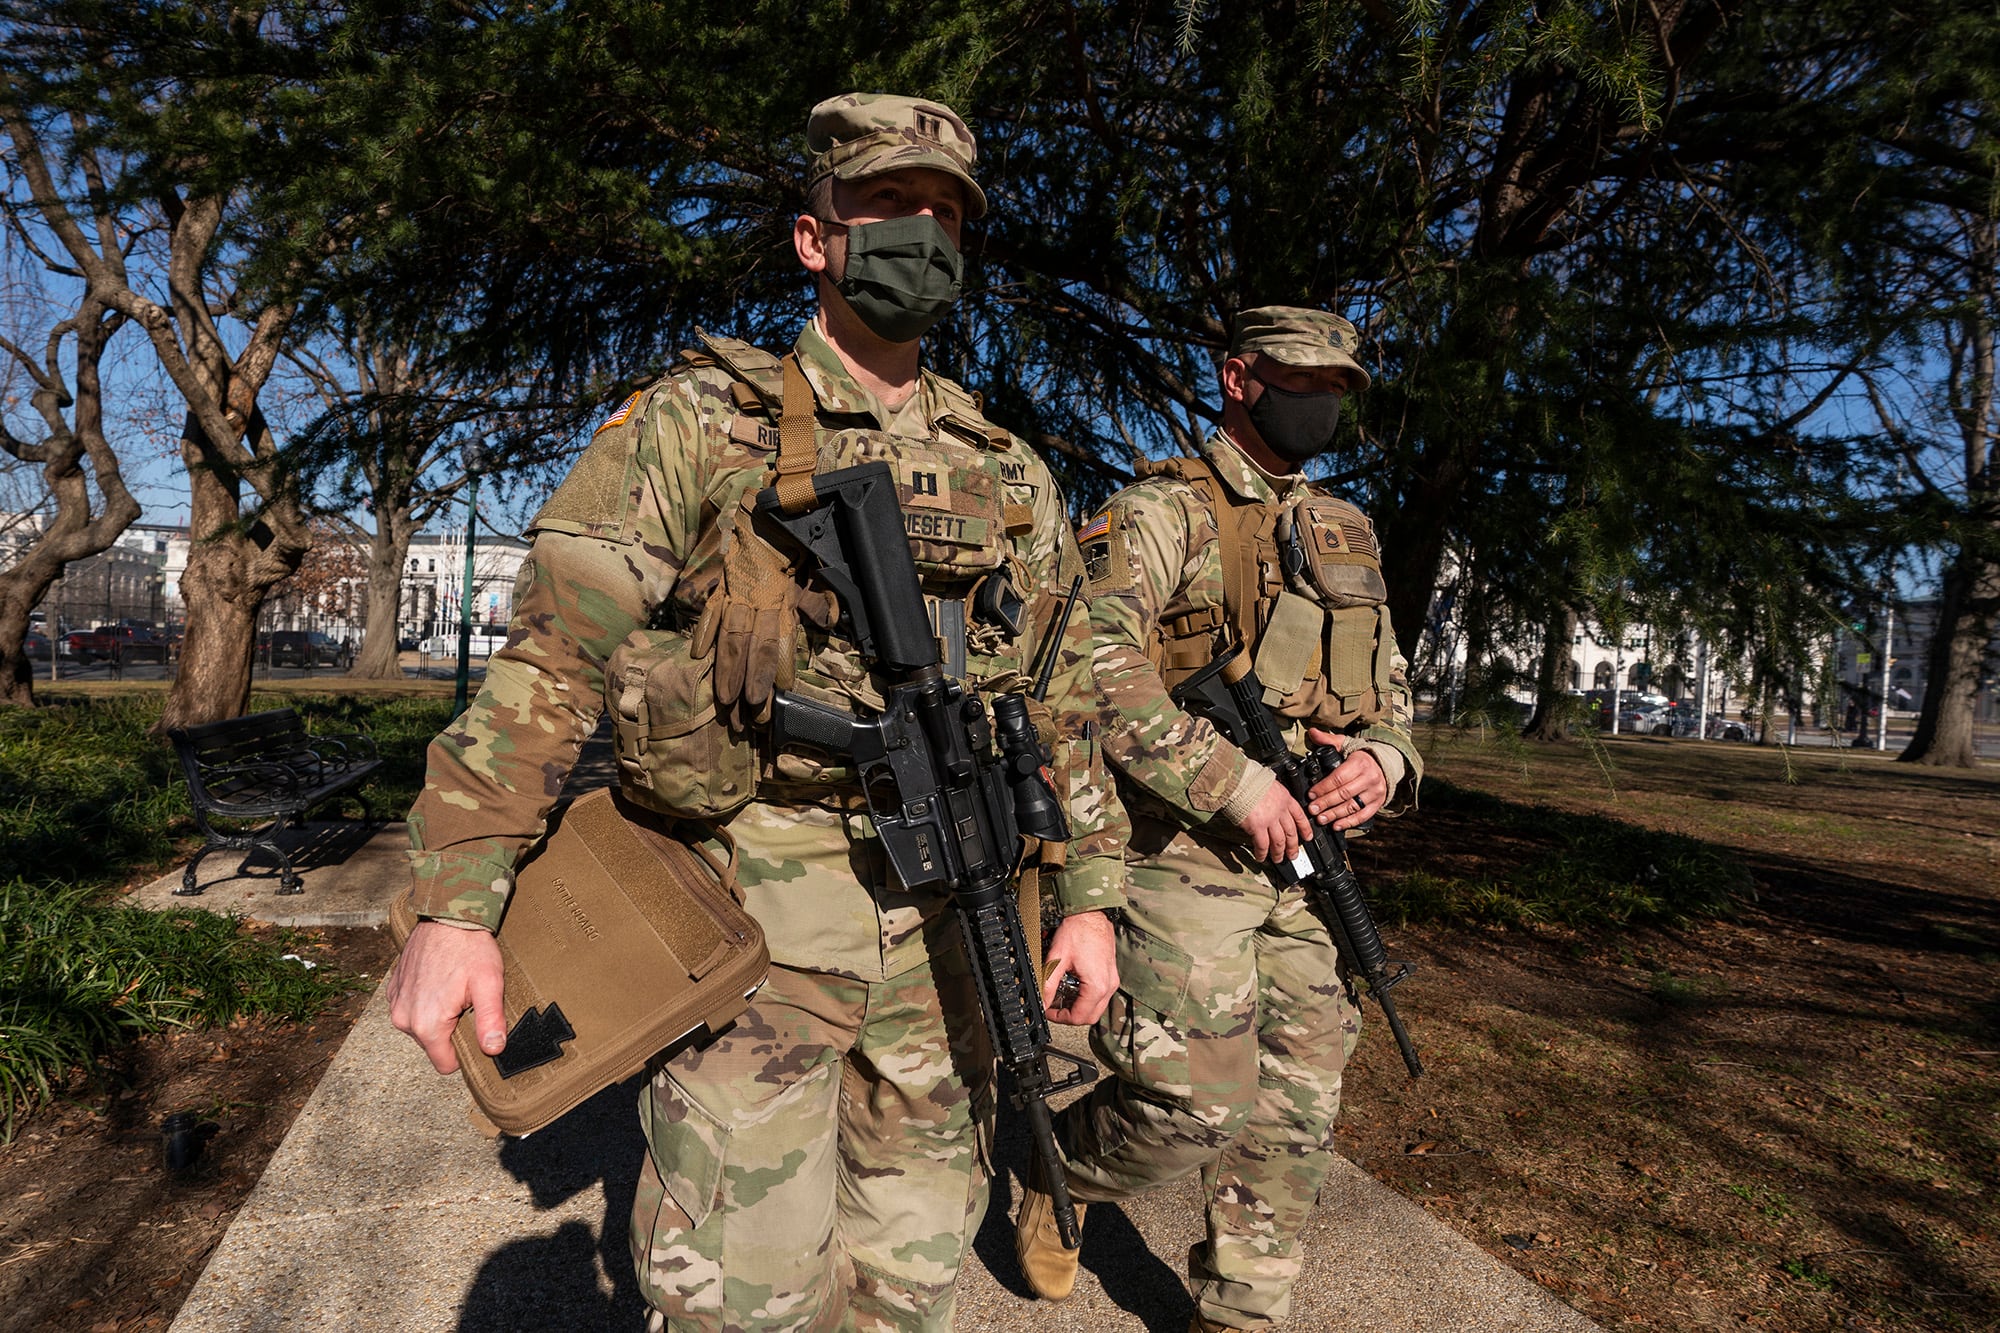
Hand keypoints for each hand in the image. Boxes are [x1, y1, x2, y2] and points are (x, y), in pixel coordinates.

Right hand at [386, 920, 506, 1074]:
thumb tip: (492, 1050)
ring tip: (454, 989)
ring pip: (422, 1028)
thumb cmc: (470, 947)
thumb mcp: (489, 983)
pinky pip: (412, 1009)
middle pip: (434, 1045)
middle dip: (452, 1030)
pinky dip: (426, 1001)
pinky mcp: (393, 990)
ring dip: (438, 1015)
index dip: (465, 1052)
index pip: (446, 1064)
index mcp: (427, 1024)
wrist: (446, 914)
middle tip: (466, 1001)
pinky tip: (440, 982)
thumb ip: (490, 1020)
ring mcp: (396, 1004)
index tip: (475, 1030)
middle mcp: (404, 1019)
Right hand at [691, 528, 810, 724]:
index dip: (778, 669)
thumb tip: (829, 621)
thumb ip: (815, 601)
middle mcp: (757, 601)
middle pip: (753, 647)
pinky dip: (703, 634)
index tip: (780, 694)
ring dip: (727, 670)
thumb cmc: (785, 546)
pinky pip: (709, 613)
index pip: (780, 641)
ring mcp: (734, 595)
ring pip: (729, 637)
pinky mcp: (717, 588)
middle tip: (750, 712)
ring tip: (725, 699)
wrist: (759, 512)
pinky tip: (698, 657)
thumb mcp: (807, 572)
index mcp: (781, 599)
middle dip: (751, 682)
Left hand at [1041, 909, 1116, 1025]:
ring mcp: (1112, 980)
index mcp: (1096, 985)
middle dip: (1070, 1015)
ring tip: (1062, 997)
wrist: (1091, 913)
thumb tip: (1041, 1001)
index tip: (1049, 1010)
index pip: (1079, 1017)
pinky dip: (1086, 997)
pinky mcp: (1111, 974)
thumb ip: (1048, 984)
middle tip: (1054, 1007)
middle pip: (1090, 1016)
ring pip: (1097, 1007)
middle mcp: (1108, 985)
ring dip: (1079, 1007)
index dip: (1060, 1018)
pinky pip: (1100, 995)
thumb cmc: (1078, 930)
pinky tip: (1073, 987)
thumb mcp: (1057, 959)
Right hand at [1238, 779, 1312, 863]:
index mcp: (1285, 799)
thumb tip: (1272, 808)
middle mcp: (1280, 810)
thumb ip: (1275, 798)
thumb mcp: (1270, 785)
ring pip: (1279, 841)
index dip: (1305, 829)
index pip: (1300, 816)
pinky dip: (1262, 853)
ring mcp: (1270, 820)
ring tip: (1278, 859)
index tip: (1307, 837)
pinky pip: (1263, 844)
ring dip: (1279, 852)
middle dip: (1293, 846)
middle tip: (1294, 854)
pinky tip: (1261, 857)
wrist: (1239, 780)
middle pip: (1291, 832)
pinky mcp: (1257, 827)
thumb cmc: (1249, 780)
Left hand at [1303, 731, 1387, 831]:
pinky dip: (1349, 822)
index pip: (1338, 778)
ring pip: (1352, 806)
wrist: (1384, 763)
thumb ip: (1328, 740)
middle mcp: (1369, 778)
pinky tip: (1336, 825)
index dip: (1323, 787)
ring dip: (1335, 814)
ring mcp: (1375, 792)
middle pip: (1344, 793)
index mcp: (1359, 763)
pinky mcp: (1378, 803)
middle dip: (1326, 803)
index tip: (1311, 794)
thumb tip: (1312, 732)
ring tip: (1320, 819)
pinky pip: (1363, 815)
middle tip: (1312, 809)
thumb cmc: (1359, 756)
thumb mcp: (1345, 744)